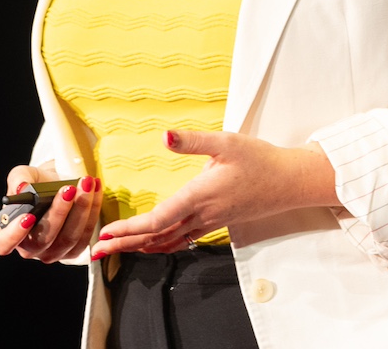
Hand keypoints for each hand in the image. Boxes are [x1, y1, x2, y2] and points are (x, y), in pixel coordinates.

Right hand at [0, 164, 102, 263]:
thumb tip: (21, 188)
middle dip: (59, 212)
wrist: (57, 184)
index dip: (13, 235)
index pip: (3, 244)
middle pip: (43, 240)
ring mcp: (52, 253)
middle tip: (68, 189)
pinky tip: (96, 190)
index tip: (27, 216)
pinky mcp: (74, 251)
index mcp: (8, 233)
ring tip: (86, 184)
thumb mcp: (24, 174)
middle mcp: (29, 248)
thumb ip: (18, 178)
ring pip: (68, 238)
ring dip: (81, 210)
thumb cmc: (36, 183)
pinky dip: (92, 211)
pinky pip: (85, 236)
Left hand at [89, 130, 337, 258]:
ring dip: (140, 247)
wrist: (291, 181)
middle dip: (125, 245)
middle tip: (96, 252)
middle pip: (156, 237)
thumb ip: (192, 140)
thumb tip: (164, 136)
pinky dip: (161, 245)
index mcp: (199, 196)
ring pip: (168, 242)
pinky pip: (182, 240)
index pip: (157, 220)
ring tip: (115, 250)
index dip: (129, 229)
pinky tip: (152, 246)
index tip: (106, 233)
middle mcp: (202, 215)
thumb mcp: (226, 142)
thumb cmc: (260, 160)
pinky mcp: (216, 222)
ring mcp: (210, 222)